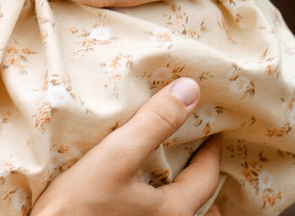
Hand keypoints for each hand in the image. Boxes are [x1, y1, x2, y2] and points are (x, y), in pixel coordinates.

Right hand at [33, 80, 224, 215]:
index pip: (206, 177)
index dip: (211, 151)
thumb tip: (190, 90)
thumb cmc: (80, 204)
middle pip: (197, 202)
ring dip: (181, 195)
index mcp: (174, 210)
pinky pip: (156, 215)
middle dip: (199, 177)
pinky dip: (161, 203)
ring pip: (177, 212)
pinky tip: (144, 196)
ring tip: (177, 179)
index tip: (213, 131)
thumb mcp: (116, 155)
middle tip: (198, 153)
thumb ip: (154, 123)